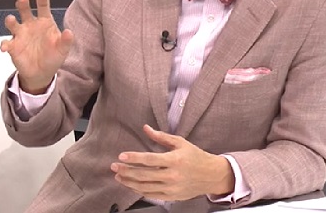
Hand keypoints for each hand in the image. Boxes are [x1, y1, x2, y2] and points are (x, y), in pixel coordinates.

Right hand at [1, 0, 73, 93]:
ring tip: (11, 19)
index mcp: (44, 22)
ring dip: (10, 20)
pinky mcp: (13, 46)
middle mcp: (31, 25)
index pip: (43, 7)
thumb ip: (66, 41)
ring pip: (12, 23)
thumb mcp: (62, 50)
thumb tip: (69, 32)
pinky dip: (4, 44)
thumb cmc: (53, 57)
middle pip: (25, 10)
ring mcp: (20, 34)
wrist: (42, 73)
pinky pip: (6, 43)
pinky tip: (4, 47)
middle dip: (23, 3)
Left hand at [111, 125, 235, 200]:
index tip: (121, 156)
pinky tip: (132, 185)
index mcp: (174, 160)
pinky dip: (139, 190)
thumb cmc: (196, 157)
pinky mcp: (171, 197)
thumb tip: (146, 128)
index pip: (149, 160)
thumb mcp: (180, 142)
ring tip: (119, 176)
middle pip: (143, 175)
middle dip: (126, 170)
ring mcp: (171, 188)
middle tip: (114, 166)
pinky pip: (151, 195)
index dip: (134, 158)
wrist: (211, 175)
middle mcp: (172, 175)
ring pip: (144, 187)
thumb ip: (161, 137)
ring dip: (129, 182)